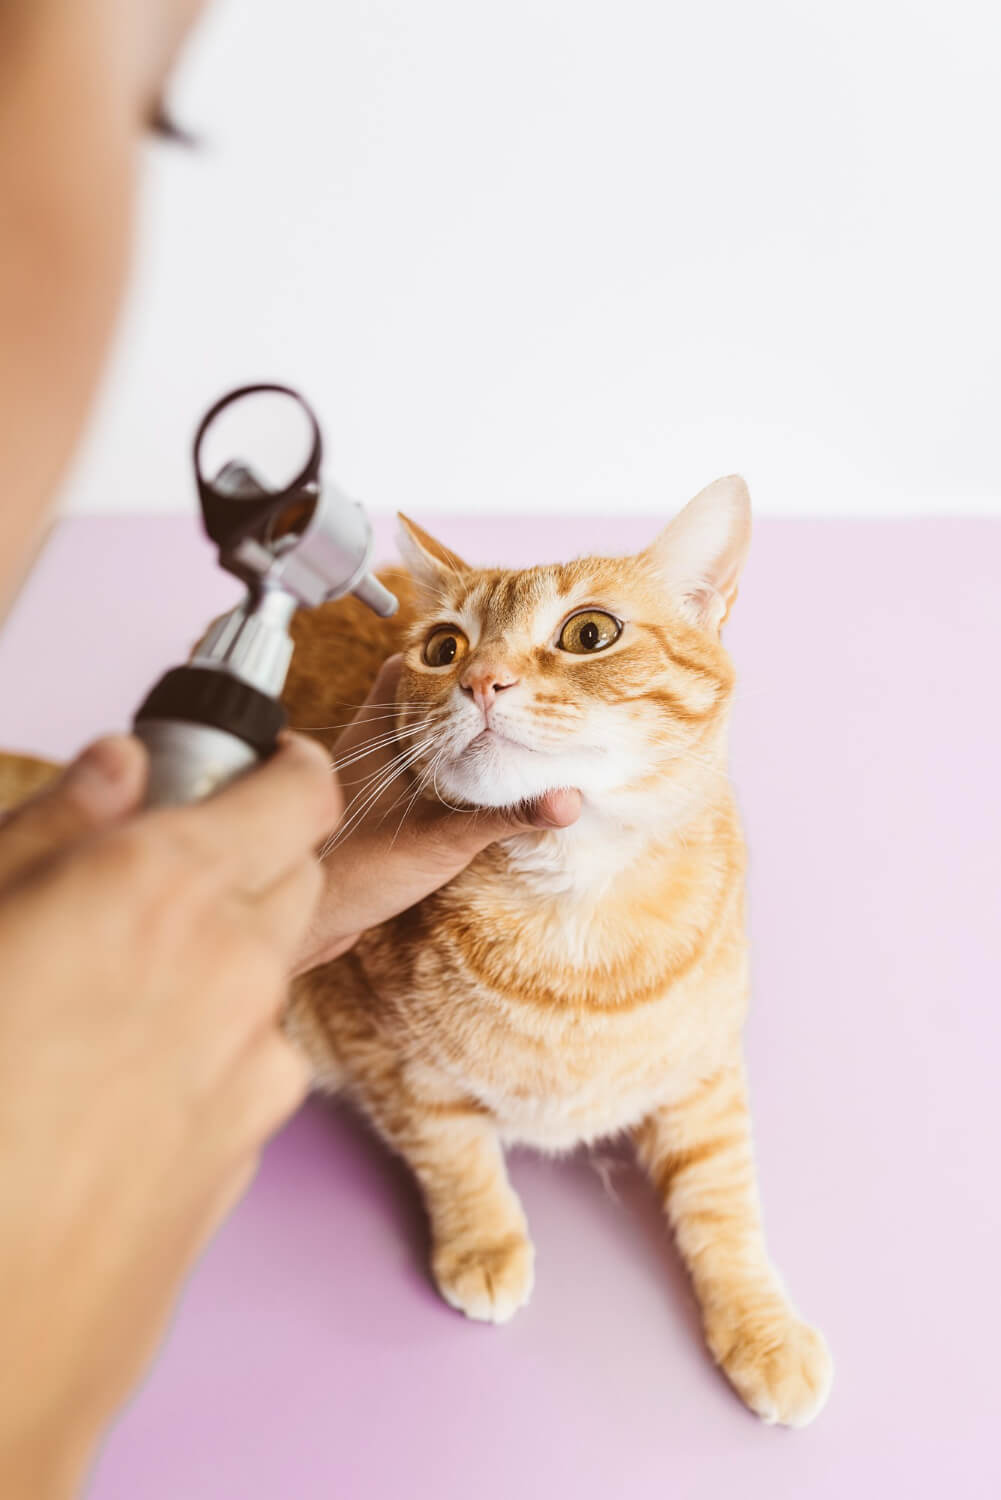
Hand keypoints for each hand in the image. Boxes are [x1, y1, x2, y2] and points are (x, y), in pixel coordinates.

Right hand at [0, 732, 338, 1499]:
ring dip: (233, 951)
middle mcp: (238, 965)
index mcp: (167, 887)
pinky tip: (128, 1077)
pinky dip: (220, 1039)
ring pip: (275, 968)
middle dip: (262, 852)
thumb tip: (116, 764)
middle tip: (177, 869)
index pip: (298, 793)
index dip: (296, 769)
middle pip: (301, 874)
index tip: (280, 761)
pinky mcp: (252, 1139)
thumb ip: (52, 828)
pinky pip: (256, 1057)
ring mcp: (256, 1060)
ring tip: (125, 989)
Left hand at [297, 657, 581, 970]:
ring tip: (502, 734)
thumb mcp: (440, 840)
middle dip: (460, 697)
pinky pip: (414, 772)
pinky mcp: (372, 810)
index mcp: (372, 731)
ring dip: (452, 736)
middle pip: (417, 699)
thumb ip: (502, 817)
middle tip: (509, 695)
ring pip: (415, 738)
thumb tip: (566, 799)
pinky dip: (443, 770)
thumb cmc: (354, 872)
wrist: (307, 925)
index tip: (492, 661)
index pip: (408, 666)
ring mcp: (367, 778)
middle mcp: (366, 746)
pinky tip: (473, 787)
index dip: (449, 658)